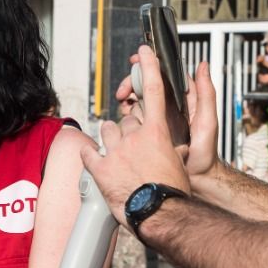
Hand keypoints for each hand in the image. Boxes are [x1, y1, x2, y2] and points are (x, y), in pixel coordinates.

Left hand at [84, 46, 191, 225]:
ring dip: (109, 140)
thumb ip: (171, 151)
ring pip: (106, 131)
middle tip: (133, 152)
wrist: (159, 214)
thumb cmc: (173, 193)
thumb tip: (174, 152)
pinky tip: (95, 163)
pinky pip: (88, 153)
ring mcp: (115, 151)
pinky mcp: (100, 168)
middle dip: (128, 131)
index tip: (143, 53)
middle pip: (126, 120)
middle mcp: (134, 137)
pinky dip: (90, 156)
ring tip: (116, 157)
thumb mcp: (179, 165)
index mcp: (157, 133)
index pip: (153, 92)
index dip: (148, 68)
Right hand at [111, 51, 219, 179]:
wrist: (197, 178)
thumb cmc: (206, 153)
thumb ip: (206, 93)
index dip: (150, 66)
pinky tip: (125, 120)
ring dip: (128, 101)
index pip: (164, 76)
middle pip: (146, 87)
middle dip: (132, 84)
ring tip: (123, 104)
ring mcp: (158, 122)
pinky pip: (134, 122)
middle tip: (124, 91)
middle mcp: (169, 109)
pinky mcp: (149, 135)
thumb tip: (203, 66)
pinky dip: (127, 118)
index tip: (139, 60)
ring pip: (138, 103)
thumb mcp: (208, 121)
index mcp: (183, 101)